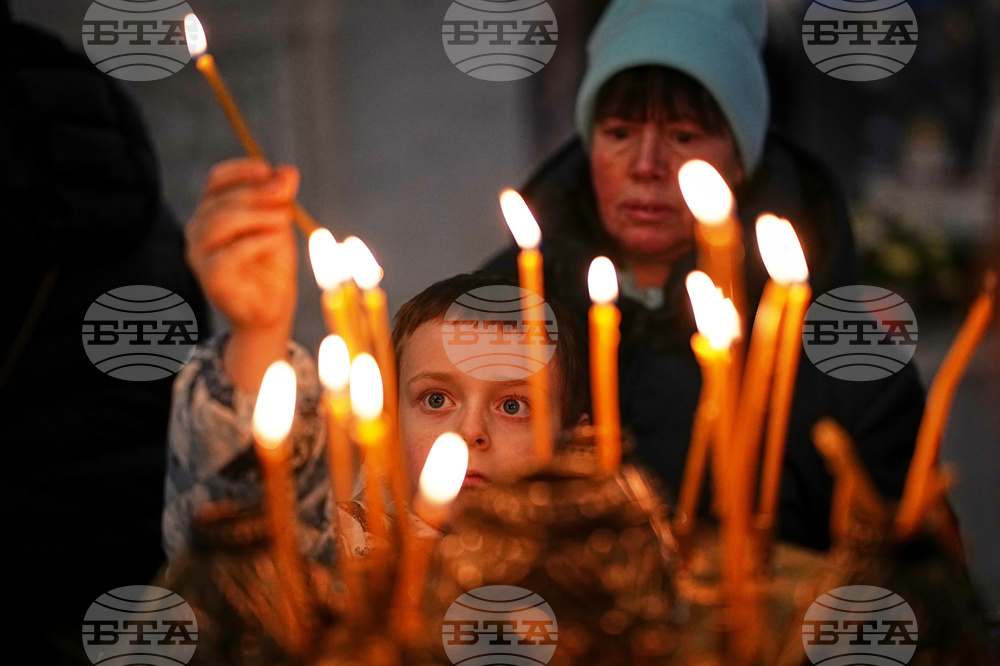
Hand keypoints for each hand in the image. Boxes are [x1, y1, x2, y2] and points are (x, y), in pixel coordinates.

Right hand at [186, 158, 298, 334]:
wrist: (271, 309)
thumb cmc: (272, 266)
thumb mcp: (279, 226)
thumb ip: (280, 200)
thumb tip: (288, 171)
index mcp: (212, 212)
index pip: (217, 180)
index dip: (241, 171)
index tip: (268, 169)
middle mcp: (198, 230)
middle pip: (221, 200)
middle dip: (256, 193)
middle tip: (285, 195)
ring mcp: (199, 254)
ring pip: (221, 222)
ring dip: (257, 215)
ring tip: (285, 218)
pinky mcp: (209, 277)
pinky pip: (230, 253)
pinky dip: (256, 241)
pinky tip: (277, 238)